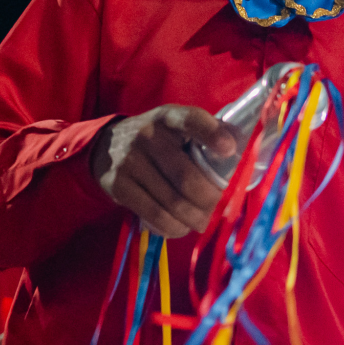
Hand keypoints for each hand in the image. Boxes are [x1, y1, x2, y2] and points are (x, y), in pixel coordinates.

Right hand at [91, 105, 234, 237]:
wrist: (106, 146)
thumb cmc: (156, 140)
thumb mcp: (175, 128)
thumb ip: (203, 135)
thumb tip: (237, 149)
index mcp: (168, 117)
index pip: (191, 119)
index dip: (212, 134)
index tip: (229, 149)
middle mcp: (147, 136)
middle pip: (187, 177)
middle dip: (208, 199)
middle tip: (213, 206)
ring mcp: (130, 161)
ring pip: (172, 201)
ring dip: (193, 218)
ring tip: (200, 221)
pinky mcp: (117, 185)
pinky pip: (153, 214)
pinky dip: (173, 227)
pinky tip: (180, 227)